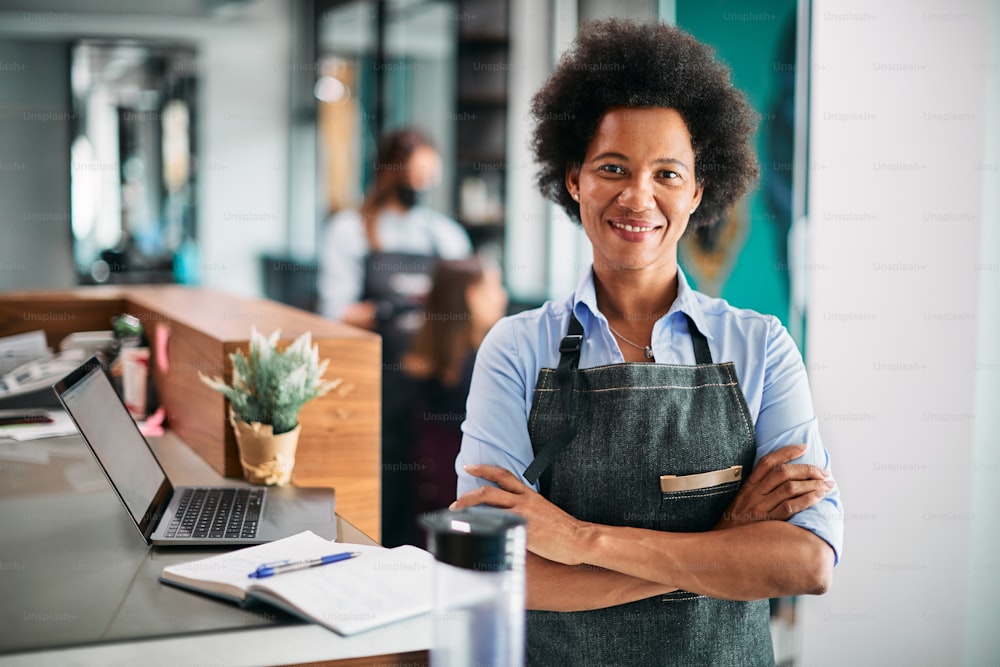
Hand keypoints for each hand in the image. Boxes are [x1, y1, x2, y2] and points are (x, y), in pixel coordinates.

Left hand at [451, 465, 585, 565]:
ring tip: (458, 516)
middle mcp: (524, 502)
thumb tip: (511, 515)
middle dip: (469, 494)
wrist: (579, 538)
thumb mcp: (544, 511)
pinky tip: (475, 535)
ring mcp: (522, 516)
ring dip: (470, 509)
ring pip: (490, 506)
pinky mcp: (523, 532)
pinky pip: (499, 527)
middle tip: (456, 501)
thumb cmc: (564, 528)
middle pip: (490, 491)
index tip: (470, 467)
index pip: (504, 475)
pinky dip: (484, 529)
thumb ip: (527, 509)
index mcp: (529, 495)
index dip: (485, 469)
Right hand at [716, 444, 833, 529]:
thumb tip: (782, 481)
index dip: (786, 452)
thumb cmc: (736, 526)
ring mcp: (760, 508)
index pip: (767, 462)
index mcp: (748, 486)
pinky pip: (790, 507)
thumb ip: (757, 491)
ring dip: (812, 484)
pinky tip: (819, 498)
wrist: (723, 547)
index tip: (804, 447)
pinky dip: (807, 500)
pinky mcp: (767, 522)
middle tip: (824, 473)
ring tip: (827, 485)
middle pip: (783, 472)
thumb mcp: (741, 503)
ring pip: (789, 488)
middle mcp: (754, 494)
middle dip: (807, 469)